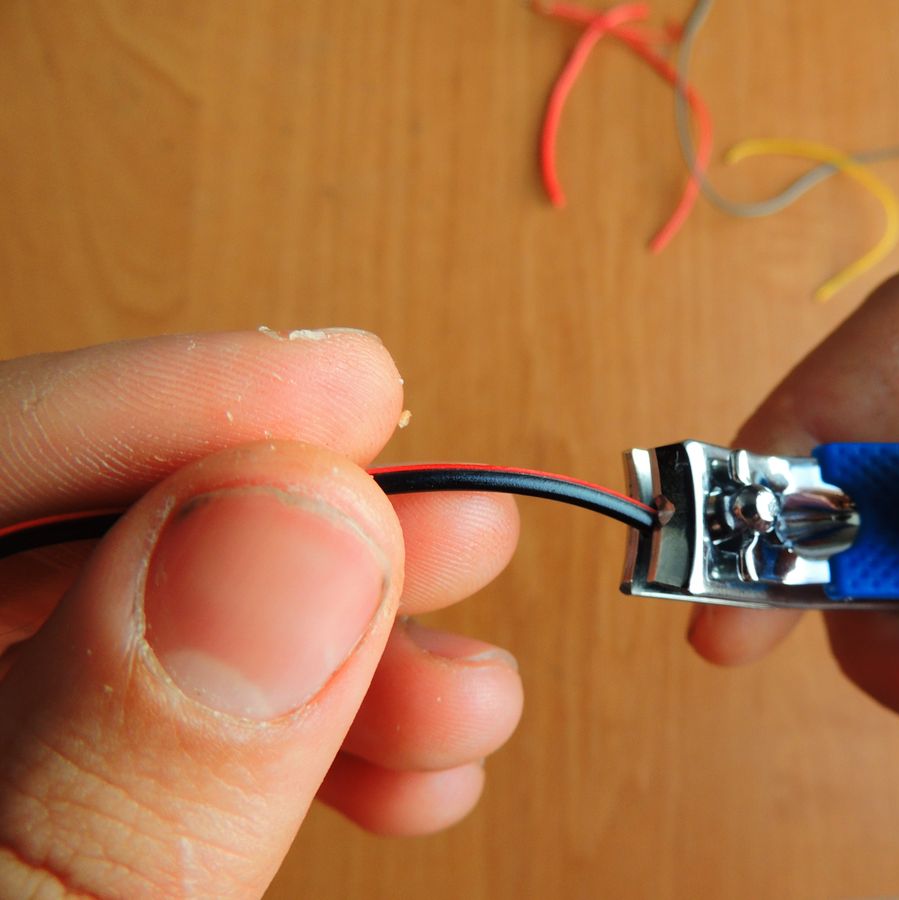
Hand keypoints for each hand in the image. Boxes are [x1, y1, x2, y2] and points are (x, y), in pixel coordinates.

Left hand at [0, 329, 521, 896]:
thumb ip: (138, 741)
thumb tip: (304, 523)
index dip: (189, 400)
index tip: (355, 388)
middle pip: (102, 527)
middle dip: (316, 530)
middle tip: (458, 537)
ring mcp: (15, 740)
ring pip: (175, 625)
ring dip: (352, 646)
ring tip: (463, 699)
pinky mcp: (73, 798)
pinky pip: (194, 723)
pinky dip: (320, 734)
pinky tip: (406, 769)